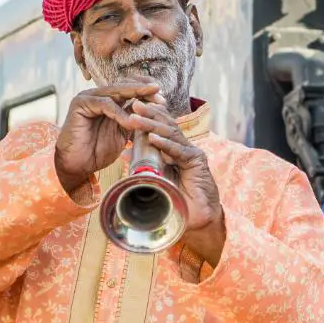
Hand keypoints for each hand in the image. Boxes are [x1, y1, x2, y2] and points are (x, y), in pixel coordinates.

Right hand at [54, 84, 162, 197]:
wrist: (77, 165)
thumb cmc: (97, 151)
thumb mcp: (122, 133)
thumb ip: (133, 119)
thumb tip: (154, 109)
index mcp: (108, 100)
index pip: (129, 87)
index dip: (146, 90)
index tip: (163, 98)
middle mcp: (98, 95)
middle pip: (124, 85)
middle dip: (143, 88)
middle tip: (159, 91)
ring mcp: (88, 97)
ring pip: (116, 90)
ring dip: (136, 95)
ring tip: (152, 101)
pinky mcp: (80, 103)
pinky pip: (105, 104)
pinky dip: (119, 113)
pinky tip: (130, 122)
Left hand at [123, 98, 224, 263]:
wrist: (198, 219)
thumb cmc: (178, 201)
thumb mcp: (156, 179)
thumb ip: (145, 165)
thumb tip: (125, 153)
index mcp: (175, 150)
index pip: (161, 128)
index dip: (148, 116)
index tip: (130, 107)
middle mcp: (185, 148)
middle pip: (166, 126)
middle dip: (148, 113)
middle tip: (132, 102)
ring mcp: (192, 153)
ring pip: (171, 134)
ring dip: (152, 125)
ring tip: (136, 118)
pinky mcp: (197, 162)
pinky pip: (179, 151)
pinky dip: (165, 145)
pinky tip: (152, 139)